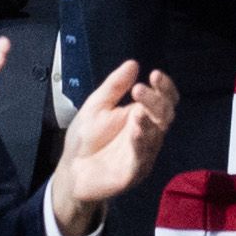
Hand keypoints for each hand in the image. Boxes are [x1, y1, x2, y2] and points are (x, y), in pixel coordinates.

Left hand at [46, 58, 180, 229]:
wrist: (71, 169)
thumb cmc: (86, 138)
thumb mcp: (97, 106)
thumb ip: (115, 86)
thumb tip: (133, 63)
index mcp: (141, 115)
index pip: (163, 100)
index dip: (164, 88)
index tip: (155, 74)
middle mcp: (148, 133)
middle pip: (165, 115)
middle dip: (156, 101)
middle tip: (140, 90)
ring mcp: (143, 153)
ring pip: (156, 136)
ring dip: (149, 121)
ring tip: (139, 110)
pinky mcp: (134, 171)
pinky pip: (142, 157)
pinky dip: (141, 144)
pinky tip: (135, 132)